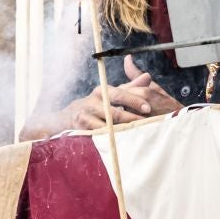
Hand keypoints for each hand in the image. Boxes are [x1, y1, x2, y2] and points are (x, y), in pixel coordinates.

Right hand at [63, 56, 179, 129]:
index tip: (148, 108)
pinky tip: (119, 142)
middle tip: (146, 124)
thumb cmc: (98, 103)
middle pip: (114, 112)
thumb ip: (131, 87)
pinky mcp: (81, 129)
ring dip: (121, 131)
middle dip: (131, 119)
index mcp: (103, 91)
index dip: (135, 101)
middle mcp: (93, 102)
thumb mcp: (112, 93)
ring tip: (136, 135)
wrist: (70, 115)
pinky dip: (109, 139)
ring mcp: (86, 116)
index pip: (121, 94)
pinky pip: (98, 136)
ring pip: (106, 126)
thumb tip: (148, 76)